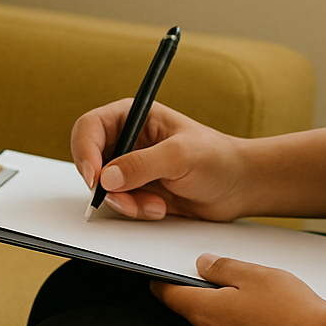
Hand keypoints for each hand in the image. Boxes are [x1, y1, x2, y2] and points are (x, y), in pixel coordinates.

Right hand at [71, 100, 250, 220]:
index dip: (86, 151)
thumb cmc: (218, 158)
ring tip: (155, 204)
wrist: (239, 187)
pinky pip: (118, 203)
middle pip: (90, 159)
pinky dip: (135, 210)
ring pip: (103, 187)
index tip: (94, 177)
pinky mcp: (136, 189)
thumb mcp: (180, 156)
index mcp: (133, 116)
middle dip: (105, 184)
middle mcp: (127, 139)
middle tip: (125, 198)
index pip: (90, 127)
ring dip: (125, 201)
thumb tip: (106, 177)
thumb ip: (142, 164)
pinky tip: (160, 207)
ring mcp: (130, 166)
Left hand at [153, 254, 325, 325]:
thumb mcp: (254, 274)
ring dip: (230, 306)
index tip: (159, 271)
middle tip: (236, 275)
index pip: (169, 296)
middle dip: (209, 291)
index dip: (162, 280)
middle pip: (196, 308)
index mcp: (205, 315)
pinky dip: (245, 322)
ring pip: (218, 321)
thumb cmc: (292, 311)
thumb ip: (222, 267)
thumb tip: (203, 266)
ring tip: (262, 295)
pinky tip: (270, 312)